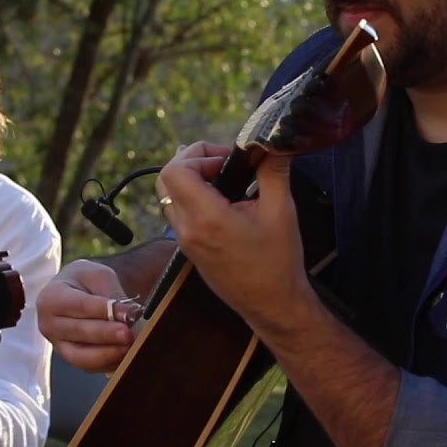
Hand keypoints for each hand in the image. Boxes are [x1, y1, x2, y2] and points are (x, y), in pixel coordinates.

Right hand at [36, 259, 136, 371]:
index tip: (129, 313)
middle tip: (129, 333)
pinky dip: (109, 363)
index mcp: (51, 297)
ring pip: (81, 356)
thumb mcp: (99, 275)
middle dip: (107, 335)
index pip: (78, 305)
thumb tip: (130, 314)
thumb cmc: (86, 281)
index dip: (104, 310)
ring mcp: (58, 345)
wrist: (77, 292)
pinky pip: (90, 367)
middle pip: (78, 333)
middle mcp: (49, 324)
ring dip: (108, 354)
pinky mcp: (71, 358)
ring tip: (131, 346)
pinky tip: (127, 354)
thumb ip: (112, 294)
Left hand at [158, 142, 311, 331]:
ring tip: (221, 177)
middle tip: (221, 162)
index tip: (226, 159)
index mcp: (206, 218)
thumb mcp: (281, 210)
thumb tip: (273, 141)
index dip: (197, 155)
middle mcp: (187, 229)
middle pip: (165, 179)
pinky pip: (177, 213)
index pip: (175, 171)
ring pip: (168, 196)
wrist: (272, 304)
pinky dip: (191, 196)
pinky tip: (219, 198)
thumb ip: (273, 170)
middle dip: (190, 161)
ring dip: (189, 178)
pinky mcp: (189, 249)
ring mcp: (185, 241)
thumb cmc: (278, 260)